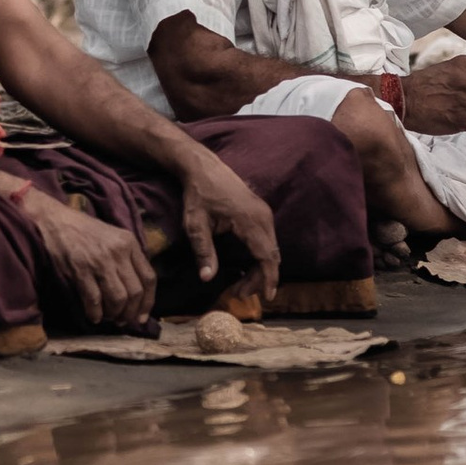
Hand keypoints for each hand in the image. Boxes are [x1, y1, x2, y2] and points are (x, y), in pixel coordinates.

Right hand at [21, 187, 155, 330]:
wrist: (55, 221)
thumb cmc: (85, 231)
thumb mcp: (114, 237)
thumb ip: (128, 259)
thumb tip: (137, 293)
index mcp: (129, 243)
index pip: (149, 278)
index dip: (148, 302)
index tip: (142, 317)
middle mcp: (118, 252)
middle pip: (135, 292)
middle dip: (130, 312)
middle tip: (123, 320)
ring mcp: (99, 261)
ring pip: (117, 298)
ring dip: (114, 314)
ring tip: (108, 318)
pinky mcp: (80, 269)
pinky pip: (94, 299)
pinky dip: (95, 313)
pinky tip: (93, 316)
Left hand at [166, 144, 279, 305]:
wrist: (202, 167)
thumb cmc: (198, 194)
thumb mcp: (194, 224)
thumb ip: (203, 251)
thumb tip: (207, 278)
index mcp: (250, 220)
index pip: (266, 256)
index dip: (268, 279)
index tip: (266, 298)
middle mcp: (263, 216)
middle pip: (271, 256)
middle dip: (259, 279)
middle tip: (237, 294)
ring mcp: (265, 213)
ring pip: (271, 249)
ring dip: (260, 269)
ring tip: (240, 285)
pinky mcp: (262, 212)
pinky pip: (268, 240)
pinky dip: (261, 257)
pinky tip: (246, 268)